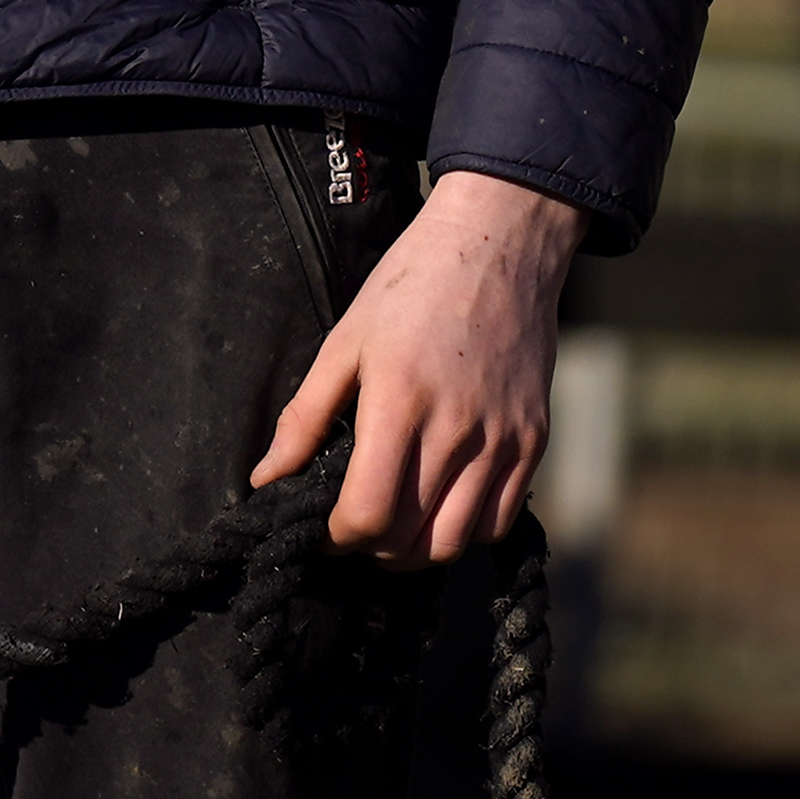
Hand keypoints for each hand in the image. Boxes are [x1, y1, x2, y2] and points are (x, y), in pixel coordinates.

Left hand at [255, 167, 585, 561]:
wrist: (499, 246)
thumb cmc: (409, 287)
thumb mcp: (344, 341)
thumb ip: (305, 417)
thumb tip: (265, 479)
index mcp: (400, 402)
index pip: (369, 513)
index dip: (335, 537)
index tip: (316, 528)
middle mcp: (458, 431)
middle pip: (411, 539)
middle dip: (369, 550)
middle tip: (346, 531)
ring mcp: (503, 441)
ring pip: (456, 541)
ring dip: (414, 552)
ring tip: (388, 530)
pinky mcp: (534, 442)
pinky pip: (498, 521)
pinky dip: (462, 533)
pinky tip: (435, 510)